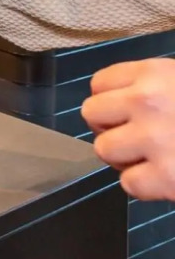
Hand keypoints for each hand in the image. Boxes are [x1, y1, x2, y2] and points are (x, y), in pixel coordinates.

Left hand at [84, 59, 174, 199]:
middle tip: (141, 136)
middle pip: (91, 114)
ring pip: (104, 150)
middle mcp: (147, 101)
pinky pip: (129, 184)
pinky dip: (146, 185)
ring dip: (125, 158)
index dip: (114, 100)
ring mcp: (155, 140)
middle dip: (112, 127)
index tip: (134, 111)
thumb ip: (152, 86)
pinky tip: (166, 176)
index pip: (99, 84)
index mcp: (153, 73)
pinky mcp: (168, 177)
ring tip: (155, 156)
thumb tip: (119, 102)